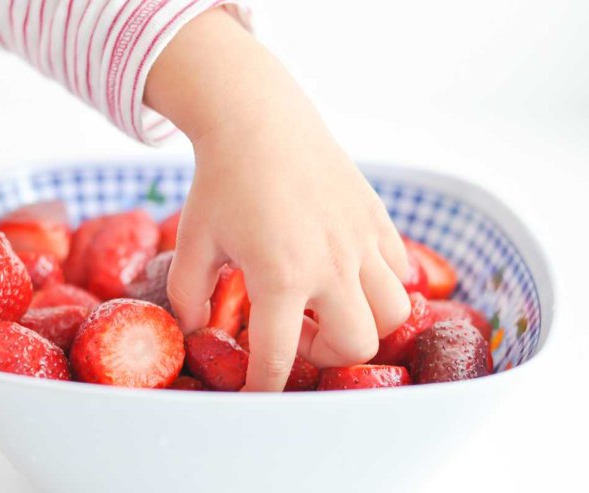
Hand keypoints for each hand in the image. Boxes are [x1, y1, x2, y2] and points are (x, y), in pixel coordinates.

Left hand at [145, 8, 410, 390]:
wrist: (257, 119)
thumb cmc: (220, 181)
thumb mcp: (193, 242)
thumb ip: (189, 297)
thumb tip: (195, 331)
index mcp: (280, 275)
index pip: (277, 359)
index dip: (264, 388)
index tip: (257, 395)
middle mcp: (331, 264)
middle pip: (357, 345)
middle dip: (324, 357)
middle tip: (295, 334)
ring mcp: (361, 241)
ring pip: (393, 313)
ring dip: (360, 324)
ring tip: (325, 305)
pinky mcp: (375, 219)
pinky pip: (399, 271)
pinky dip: (381, 286)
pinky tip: (345, 272)